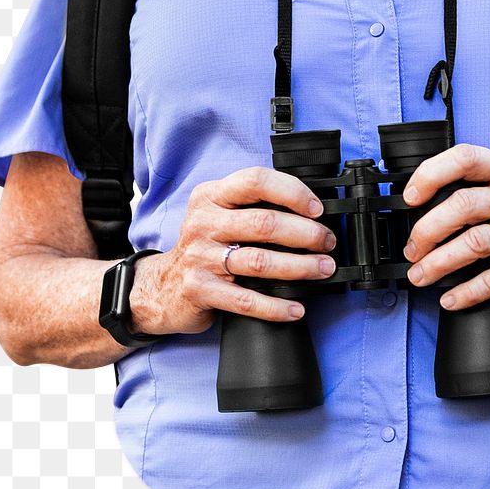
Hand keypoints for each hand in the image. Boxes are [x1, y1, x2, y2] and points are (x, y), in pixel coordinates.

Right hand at [134, 166, 337, 333]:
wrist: (162, 286)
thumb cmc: (205, 246)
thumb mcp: (219, 214)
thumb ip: (252, 206)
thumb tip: (309, 212)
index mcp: (211, 196)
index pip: (255, 181)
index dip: (292, 192)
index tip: (317, 209)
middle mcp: (203, 222)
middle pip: (264, 223)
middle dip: (305, 234)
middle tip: (327, 242)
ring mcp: (200, 257)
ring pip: (259, 261)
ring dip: (300, 267)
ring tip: (323, 269)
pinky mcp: (200, 290)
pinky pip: (245, 300)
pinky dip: (275, 306)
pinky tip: (296, 308)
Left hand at [400, 143, 489, 309]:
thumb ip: (479, 186)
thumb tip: (422, 203)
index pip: (466, 158)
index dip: (431, 174)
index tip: (410, 197)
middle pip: (464, 205)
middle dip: (427, 230)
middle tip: (412, 248)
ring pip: (474, 243)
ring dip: (438, 263)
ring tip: (420, 274)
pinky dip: (466, 292)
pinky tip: (450, 298)